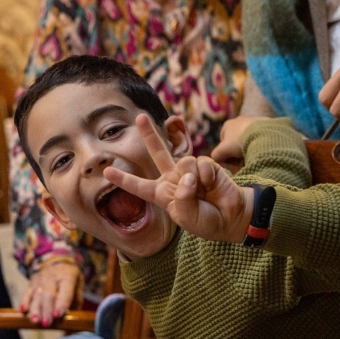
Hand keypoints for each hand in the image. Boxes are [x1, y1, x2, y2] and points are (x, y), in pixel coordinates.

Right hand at [20, 261, 83, 326]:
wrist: (55, 258)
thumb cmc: (69, 276)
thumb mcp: (78, 284)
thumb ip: (76, 301)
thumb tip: (72, 320)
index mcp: (67, 277)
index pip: (64, 291)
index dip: (61, 304)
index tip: (58, 315)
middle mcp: (52, 277)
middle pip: (48, 295)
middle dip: (47, 310)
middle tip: (47, 323)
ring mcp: (39, 280)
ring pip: (36, 296)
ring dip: (35, 310)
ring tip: (35, 321)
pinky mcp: (31, 283)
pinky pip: (27, 293)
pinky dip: (24, 303)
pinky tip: (23, 311)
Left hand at [104, 114, 253, 242]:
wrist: (232, 217)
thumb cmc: (206, 221)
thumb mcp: (188, 218)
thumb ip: (183, 198)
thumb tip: (187, 176)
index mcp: (162, 194)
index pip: (139, 186)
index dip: (123, 179)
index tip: (106, 171)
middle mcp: (173, 178)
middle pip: (157, 152)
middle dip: (149, 134)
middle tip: (139, 117)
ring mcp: (189, 170)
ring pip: (184, 162)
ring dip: (194, 179)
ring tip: (203, 193)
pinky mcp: (206, 165)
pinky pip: (201, 164)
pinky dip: (207, 177)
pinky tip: (213, 186)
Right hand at [211, 116, 270, 172]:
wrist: (263, 134)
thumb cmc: (239, 141)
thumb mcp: (223, 151)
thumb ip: (216, 155)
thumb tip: (216, 160)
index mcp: (227, 125)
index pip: (223, 142)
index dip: (226, 153)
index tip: (232, 161)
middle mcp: (239, 120)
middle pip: (235, 141)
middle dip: (237, 152)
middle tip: (242, 161)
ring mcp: (252, 121)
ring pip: (247, 139)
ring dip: (248, 149)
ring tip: (252, 157)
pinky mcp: (265, 124)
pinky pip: (258, 137)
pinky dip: (258, 144)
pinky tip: (260, 151)